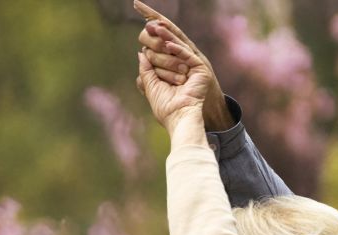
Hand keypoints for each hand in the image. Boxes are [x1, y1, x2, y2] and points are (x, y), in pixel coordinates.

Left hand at [134, 0, 234, 130]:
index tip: (137, 6)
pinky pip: (187, 55)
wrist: (179, 120)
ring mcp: (193, 65)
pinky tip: (168, 45)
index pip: (161, 43)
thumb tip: (142, 52)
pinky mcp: (201, 69)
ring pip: (177, 47)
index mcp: (172, 66)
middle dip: (158, 31)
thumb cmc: (166, 107)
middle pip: (169, 42)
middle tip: (146, 24)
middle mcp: (183, 63)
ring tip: (154, 27)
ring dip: (165, 37)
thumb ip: (147, 69)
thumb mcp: (151, 85)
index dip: (152, 25)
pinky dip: (177, 50)